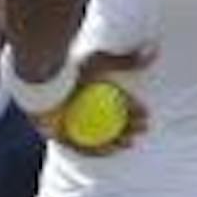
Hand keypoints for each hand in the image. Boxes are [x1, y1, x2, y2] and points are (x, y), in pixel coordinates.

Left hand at [31, 46, 154, 156]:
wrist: (40, 77)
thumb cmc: (70, 66)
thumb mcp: (101, 63)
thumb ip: (127, 60)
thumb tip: (155, 48)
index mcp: (83, 90)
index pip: (112, 103)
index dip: (132, 109)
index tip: (147, 112)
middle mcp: (73, 106)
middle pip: (105, 120)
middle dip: (128, 126)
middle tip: (144, 127)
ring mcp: (62, 121)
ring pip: (94, 135)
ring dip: (117, 139)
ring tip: (133, 140)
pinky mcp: (53, 133)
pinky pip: (79, 145)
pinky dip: (98, 148)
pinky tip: (116, 148)